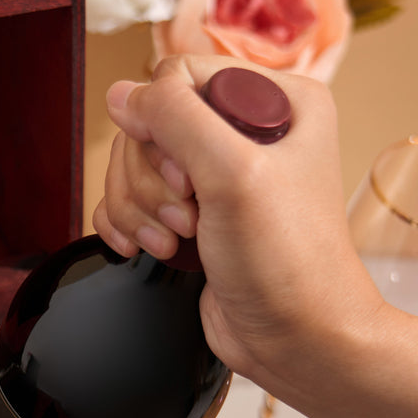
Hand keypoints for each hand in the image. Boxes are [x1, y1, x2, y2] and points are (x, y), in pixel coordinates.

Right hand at [92, 55, 384, 397]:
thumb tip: (121, 94)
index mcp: (279, 101)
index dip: (166, 128)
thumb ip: (175, 119)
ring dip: (140, 208)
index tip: (189, 178)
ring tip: (174, 242)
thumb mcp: (234, 175)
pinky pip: (130, 199)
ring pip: (134, 164)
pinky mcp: (193, 214)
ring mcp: (217, 176)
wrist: (297, 340)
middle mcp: (247, 131)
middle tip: (187, 218)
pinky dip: (128, 225)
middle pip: (150, 125)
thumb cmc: (288, 264)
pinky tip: (146, 249)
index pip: (178, 77)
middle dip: (151, 179)